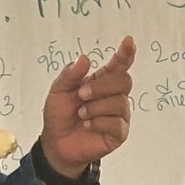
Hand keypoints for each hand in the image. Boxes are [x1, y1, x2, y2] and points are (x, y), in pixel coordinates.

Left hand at [39, 36, 136, 174]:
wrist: (56, 143)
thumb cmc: (60, 114)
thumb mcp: (58, 91)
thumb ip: (70, 74)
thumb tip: (85, 58)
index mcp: (102, 81)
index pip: (120, 65)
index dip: (126, 53)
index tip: (128, 41)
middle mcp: (114, 95)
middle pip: (124, 81)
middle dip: (101, 87)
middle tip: (81, 95)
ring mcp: (119, 114)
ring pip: (120, 103)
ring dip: (95, 108)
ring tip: (81, 115)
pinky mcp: (119, 133)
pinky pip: (117, 123)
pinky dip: (98, 123)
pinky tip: (88, 125)